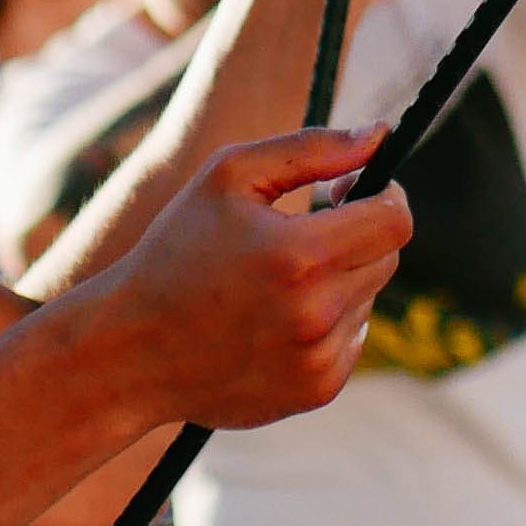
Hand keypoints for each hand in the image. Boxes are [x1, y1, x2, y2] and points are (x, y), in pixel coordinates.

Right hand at [108, 125, 414, 432]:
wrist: (130, 350)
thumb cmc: (176, 251)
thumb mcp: (229, 177)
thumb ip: (313, 148)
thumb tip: (380, 134)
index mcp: (302, 255)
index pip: (395, 219)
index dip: (383, 194)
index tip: (347, 191)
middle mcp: (318, 313)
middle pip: (386, 257)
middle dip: (356, 235)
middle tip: (304, 233)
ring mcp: (319, 359)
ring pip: (368, 299)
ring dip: (340, 281)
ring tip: (277, 283)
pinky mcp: (316, 391)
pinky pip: (351, 341)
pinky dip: (327, 324)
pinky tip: (275, 321)